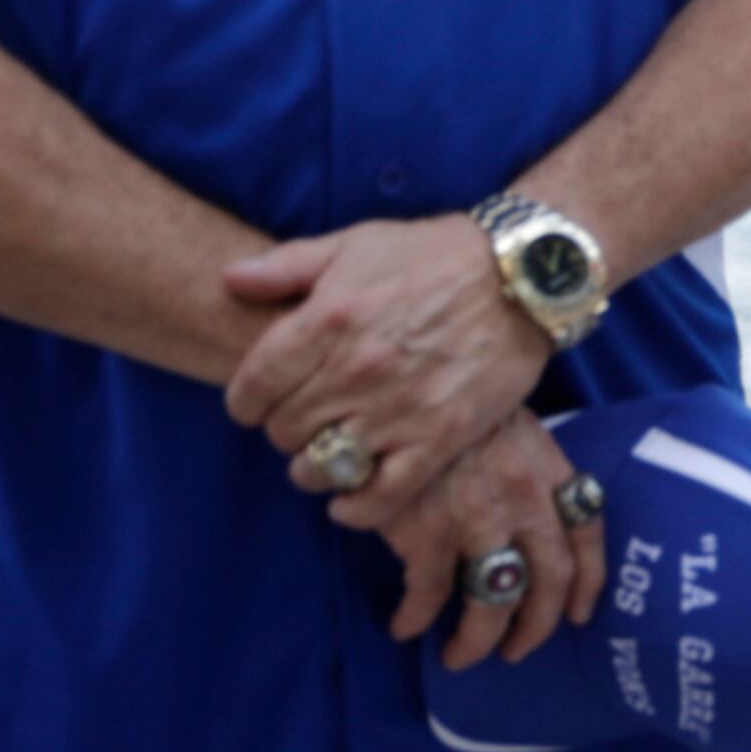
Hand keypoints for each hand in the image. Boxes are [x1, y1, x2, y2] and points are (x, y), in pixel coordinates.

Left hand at [224, 216, 552, 527]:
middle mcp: (355, 370)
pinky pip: (380, 497)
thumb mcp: (354, 242)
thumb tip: (229, 279)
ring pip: (322, 467)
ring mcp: (397, 410)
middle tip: (300, 420)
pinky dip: (356, 508)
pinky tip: (348, 499)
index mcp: (326, 319)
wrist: (521, 277)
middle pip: (283, 431)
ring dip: (314, 466)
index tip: (256, 402)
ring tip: (326, 453)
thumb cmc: (433, 255)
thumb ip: (285, 265)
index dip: (244, 401)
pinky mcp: (438, 440)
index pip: (251, 387)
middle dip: (283, 429)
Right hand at [371, 409, 606, 670]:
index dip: (589, 581)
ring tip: (459, 656)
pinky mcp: (426, 533)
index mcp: (546, 466)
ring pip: (492, 604)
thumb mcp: (499, 419)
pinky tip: (404, 626)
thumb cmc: (442, 403)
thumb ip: (521, 464)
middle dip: (536, 627)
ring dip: (477, 642)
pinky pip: (428, 596)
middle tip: (517, 651)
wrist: (389, 385)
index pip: (587, 531)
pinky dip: (415, 619)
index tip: (580, 614)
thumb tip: (522, 519)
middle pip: (549, 581)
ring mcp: (477, 518)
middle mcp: (522, 497)